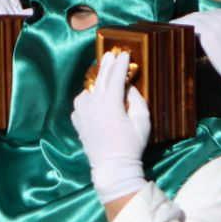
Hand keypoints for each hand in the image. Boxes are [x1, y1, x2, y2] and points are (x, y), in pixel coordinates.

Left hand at [71, 50, 150, 202]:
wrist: (113, 167)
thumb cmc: (132, 145)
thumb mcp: (142, 121)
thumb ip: (137, 100)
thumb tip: (128, 87)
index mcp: (110, 104)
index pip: (115, 77)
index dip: (121, 65)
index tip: (125, 54)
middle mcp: (93, 105)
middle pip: (100, 79)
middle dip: (106, 65)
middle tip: (111, 55)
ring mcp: (82, 113)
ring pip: (87, 91)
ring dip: (96, 83)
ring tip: (103, 79)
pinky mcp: (77, 122)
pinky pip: (81, 104)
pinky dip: (87, 99)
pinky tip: (94, 101)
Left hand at [170, 10, 220, 124]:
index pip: (215, 13)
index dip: (204, 18)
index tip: (194, 23)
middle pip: (204, 14)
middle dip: (192, 18)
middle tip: (179, 24)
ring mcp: (218, 23)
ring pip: (195, 17)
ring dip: (183, 20)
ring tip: (172, 25)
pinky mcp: (210, 33)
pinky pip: (190, 24)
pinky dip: (179, 24)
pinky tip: (171, 27)